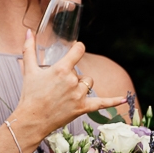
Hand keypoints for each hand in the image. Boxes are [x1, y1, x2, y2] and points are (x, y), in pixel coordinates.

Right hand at [9, 29, 128, 142]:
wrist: (31, 120)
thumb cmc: (30, 94)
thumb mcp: (29, 69)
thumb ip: (29, 49)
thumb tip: (28, 32)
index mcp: (61, 69)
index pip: (78, 50)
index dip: (77, 48)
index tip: (76, 49)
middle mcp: (72, 81)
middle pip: (81, 71)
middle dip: (71, 75)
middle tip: (56, 86)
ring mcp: (79, 95)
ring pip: (88, 83)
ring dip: (80, 85)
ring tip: (64, 94)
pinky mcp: (83, 108)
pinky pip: (102, 103)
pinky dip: (113, 101)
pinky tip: (124, 99)